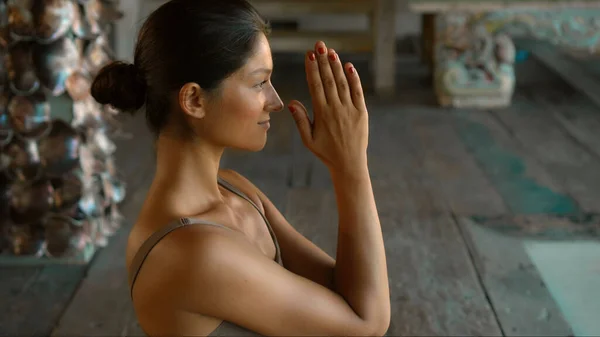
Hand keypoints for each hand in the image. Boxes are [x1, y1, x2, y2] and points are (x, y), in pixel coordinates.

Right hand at [288, 41, 368, 175]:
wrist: (349, 164)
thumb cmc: (326, 152)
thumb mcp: (308, 140)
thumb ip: (300, 120)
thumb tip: (291, 103)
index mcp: (322, 114)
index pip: (316, 86)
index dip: (312, 69)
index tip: (309, 55)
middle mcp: (336, 109)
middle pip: (329, 80)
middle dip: (323, 61)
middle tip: (319, 45)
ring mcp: (350, 109)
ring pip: (342, 83)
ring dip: (337, 66)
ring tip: (331, 51)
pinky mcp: (361, 112)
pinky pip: (358, 92)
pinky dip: (354, 78)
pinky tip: (349, 66)